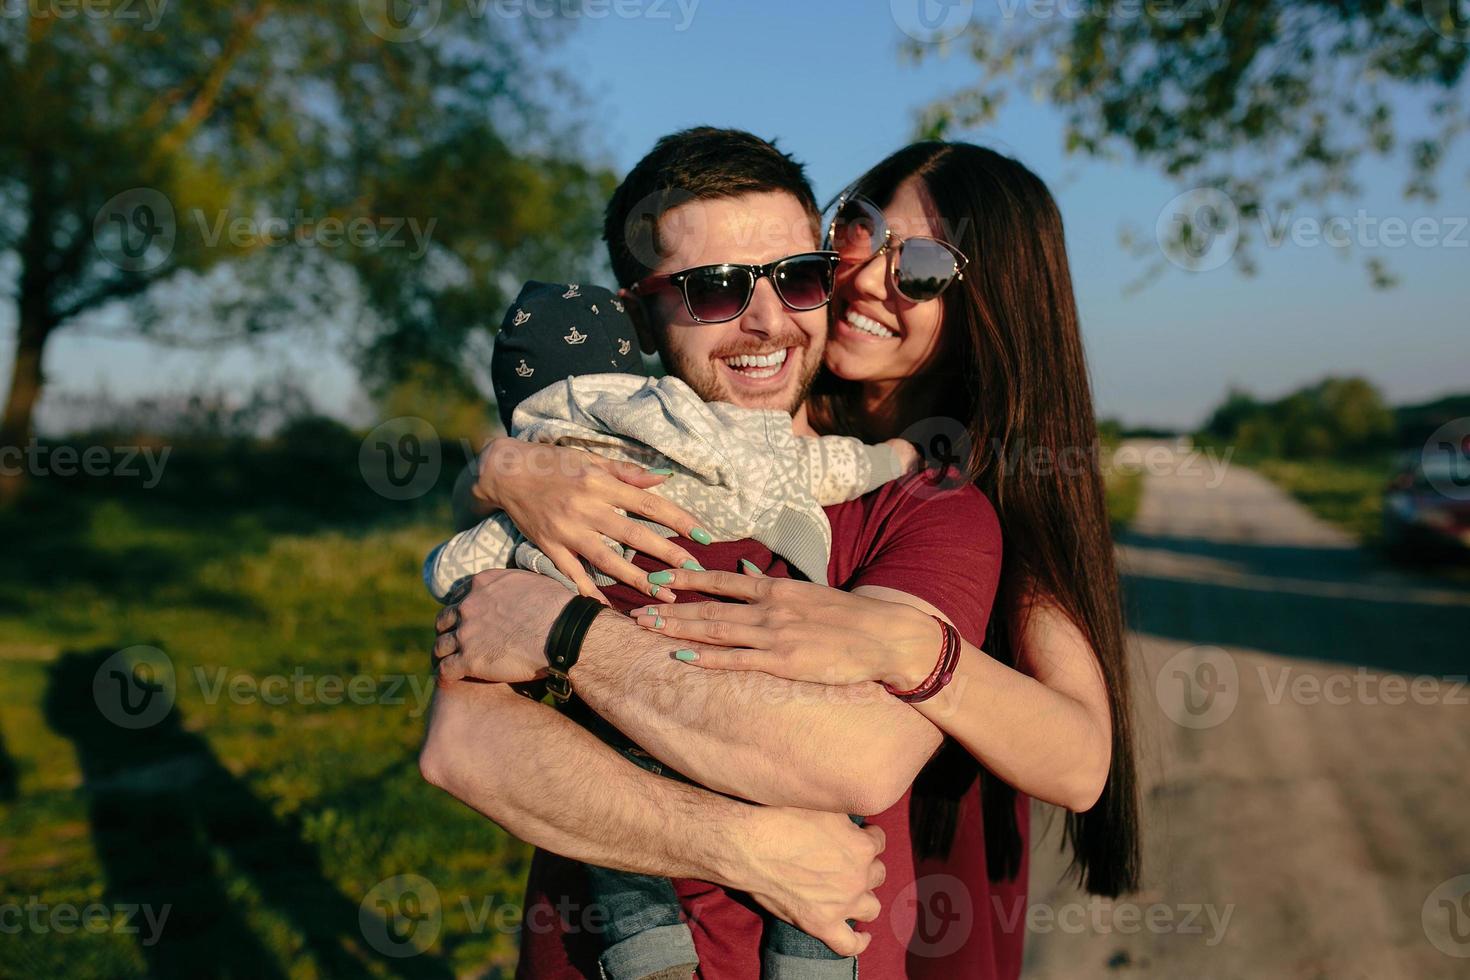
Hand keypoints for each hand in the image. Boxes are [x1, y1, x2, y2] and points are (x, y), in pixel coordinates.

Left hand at [433, 569, 584, 682]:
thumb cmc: (558, 608)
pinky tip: (451, 680)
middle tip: (454, 642)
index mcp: (483, 584)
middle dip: (447, 631)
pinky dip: (445, 675)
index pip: (459, 596)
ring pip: (440, 645)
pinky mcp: (469, 660)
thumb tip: (522, 589)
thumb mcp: (533, 582)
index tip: (466, 620)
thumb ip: (515, 585)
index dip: (461, 609)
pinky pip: (445, 669)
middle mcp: (469, 605)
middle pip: (444, 620)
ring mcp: (466, 633)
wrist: (562, 633)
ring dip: (444, 655)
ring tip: (448, 663)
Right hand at [471, 438, 706, 600]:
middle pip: (634, 534)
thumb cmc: (554, 462)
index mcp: (601, 484)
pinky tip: (609, 610)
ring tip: (665, 595)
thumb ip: (628, 472)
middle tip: (695, 571)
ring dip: (638, 580)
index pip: (649, 504)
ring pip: (608, 559)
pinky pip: (573, 574)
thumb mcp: (592, 459)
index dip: (679, 520)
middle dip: (667, 554)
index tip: (704, 536)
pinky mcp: (549, 546)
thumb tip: (665, 477)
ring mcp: (567, 530)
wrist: (506, 472)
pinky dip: (589, 593)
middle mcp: (587, 508)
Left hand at [630, 567, 940, 689]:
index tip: (659, 578)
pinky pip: (736, 660)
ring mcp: (774, 635)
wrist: (883, 636)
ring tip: (648, 629)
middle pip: (708, 607)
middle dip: (669, 609)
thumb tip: (747, 574)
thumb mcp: (808, 593)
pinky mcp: (783, 662)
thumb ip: (775, 589)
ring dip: (678, 630)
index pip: (721, 580)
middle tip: (637, 610)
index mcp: (776, 589)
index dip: (686, 579)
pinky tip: (681, 657)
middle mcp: (769, 608)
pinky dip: (706, 658)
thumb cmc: (848, 617)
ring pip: (715, 630)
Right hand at [733, 806, 885, 956]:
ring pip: (871, 906)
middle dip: (865, 865)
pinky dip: (859, 941)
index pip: (879, 841)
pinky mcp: (821, 924)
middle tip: (847, 859)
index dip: (867, 836)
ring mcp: (841, 904)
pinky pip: (849, 943)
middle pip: (877, 873)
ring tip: (852, 890)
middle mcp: (858, 877)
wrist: (750, 846)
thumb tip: (854, 824)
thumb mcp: (823, 807)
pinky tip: (863, 935)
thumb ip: (846, 820)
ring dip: (864, 896)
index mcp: (861, 847)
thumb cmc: (782, 820)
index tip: (856, 834)